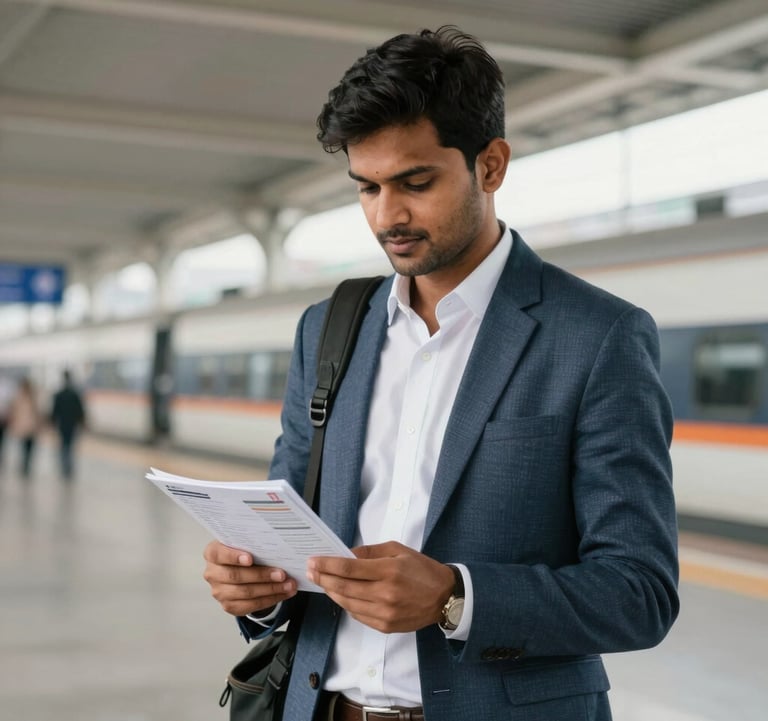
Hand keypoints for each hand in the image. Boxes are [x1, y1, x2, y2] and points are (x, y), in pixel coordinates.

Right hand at [203, 540, 297, 615]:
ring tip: (289, 585)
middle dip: (262, 575)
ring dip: (271, 589)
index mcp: (212, 553)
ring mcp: (219, 592)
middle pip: (236, 576)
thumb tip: (277, 543)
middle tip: (282, 574)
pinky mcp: (229, 606)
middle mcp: (212, 573)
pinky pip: (251, 606)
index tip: (250, 558)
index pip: (219, 554)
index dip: (234, 556)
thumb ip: (253, 542)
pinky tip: (284, 594)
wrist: (239, 567)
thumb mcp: (244, 542)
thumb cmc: (243, 550)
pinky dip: (271, 599)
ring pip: (246, 593)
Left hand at [306, 541, 454, 632]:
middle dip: (323, 578)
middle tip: (311, 571)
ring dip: (331, 592)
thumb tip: (346, 555)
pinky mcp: (385, 626)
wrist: (444, 597)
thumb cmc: (422, 569)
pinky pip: (358, 615)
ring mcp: (384, 612)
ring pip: (347, 603)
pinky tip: (341, 595)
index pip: (349, 568)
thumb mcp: (398, 550)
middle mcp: (385, 593)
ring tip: (322, 582)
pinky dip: (346, 604)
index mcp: (389, 570)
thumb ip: (370, 552)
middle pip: (344, 587)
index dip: (328, 564)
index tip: (314, 560)